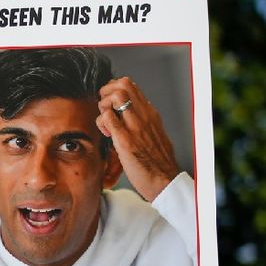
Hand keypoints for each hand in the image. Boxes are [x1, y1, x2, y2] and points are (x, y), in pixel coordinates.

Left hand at [96, 76, 180, 201]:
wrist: (165, 181)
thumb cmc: (157, 162)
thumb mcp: (154, 134)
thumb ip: (143, 122)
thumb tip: (131, 116)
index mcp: (150, 113)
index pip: (130, 85)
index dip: (113, 89)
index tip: (109, 104)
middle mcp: (144, 116)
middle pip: (122, 84)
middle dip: (106, 92)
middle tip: (104, 110)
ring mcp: (135, 127)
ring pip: (115, 97)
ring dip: (103, 106)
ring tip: (105, 122)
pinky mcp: (125, 140)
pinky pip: (107, 118)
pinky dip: (101, 122)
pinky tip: (106, 133)